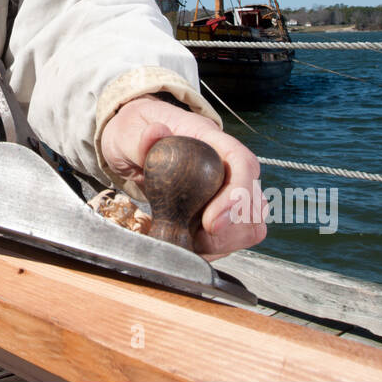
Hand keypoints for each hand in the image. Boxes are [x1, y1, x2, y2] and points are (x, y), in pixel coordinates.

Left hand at [100, 95, 265, 259]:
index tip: (211, 223)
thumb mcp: (127, 132)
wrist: (131, 145)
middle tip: (193, 236)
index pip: (242, 163)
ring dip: (224, 241)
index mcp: (209, 139)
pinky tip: (190, 244)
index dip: (237, 195)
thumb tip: (156, 132)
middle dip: (229, 228)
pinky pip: (234, 238)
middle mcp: (226, 164)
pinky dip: (215, 249)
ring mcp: (226, 189)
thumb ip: (140, 139)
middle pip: (254, 200)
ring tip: (188, 239)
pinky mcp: (220, 211)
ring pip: (250, 223)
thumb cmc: (134, 133)